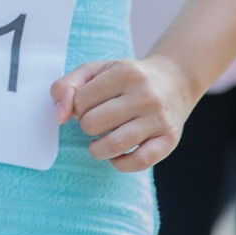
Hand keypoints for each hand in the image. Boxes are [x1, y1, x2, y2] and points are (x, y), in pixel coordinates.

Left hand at [50, 55, 194, 172]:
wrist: (175, 81)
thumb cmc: (127, 78)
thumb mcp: (97, 70)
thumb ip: (67, 86)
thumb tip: (60, 116)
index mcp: (126, 72)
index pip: (80, 101)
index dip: (78, 107)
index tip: (91, 104)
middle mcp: (145, 94)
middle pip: (93, 124)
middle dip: (87, 126)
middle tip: (98, 121)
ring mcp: (159, 119)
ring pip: (114, 145)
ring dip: (98, 149)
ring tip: (100, 142)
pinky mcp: (169, 140)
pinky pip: (139, 163)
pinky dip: (121, 164)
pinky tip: (118, 154)